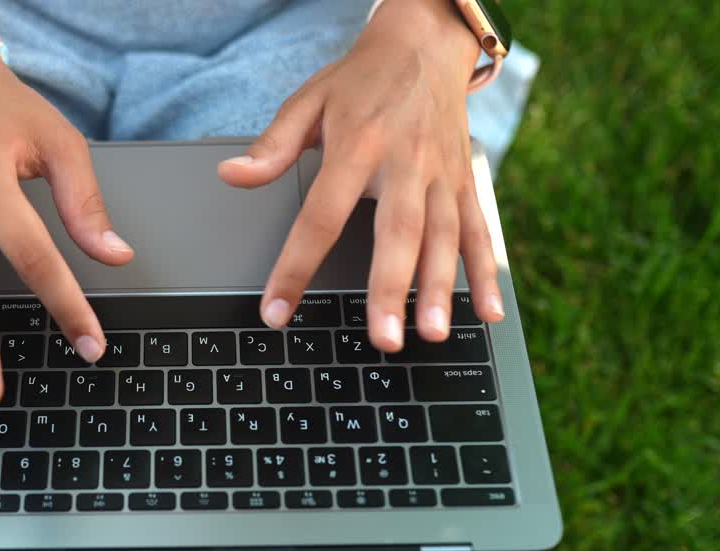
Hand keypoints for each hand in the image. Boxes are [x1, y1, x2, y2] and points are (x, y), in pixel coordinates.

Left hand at [218, 0, 503, 350]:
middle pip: (396, 234)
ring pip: (443, 238)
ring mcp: (440, 174)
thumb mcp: (308, 101)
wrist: (424, 43)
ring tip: (430, 334)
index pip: (321, 216)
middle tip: (383, 339)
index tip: (277, 310)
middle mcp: (404, 162)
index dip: (296, 266)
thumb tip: (232, 175)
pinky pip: (478, 230)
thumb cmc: (361, 80)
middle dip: (390, 290)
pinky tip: (487, 312)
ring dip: (438, 289)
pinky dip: (485, 272)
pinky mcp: (465, 181)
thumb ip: (272, 145)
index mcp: (357, 145)